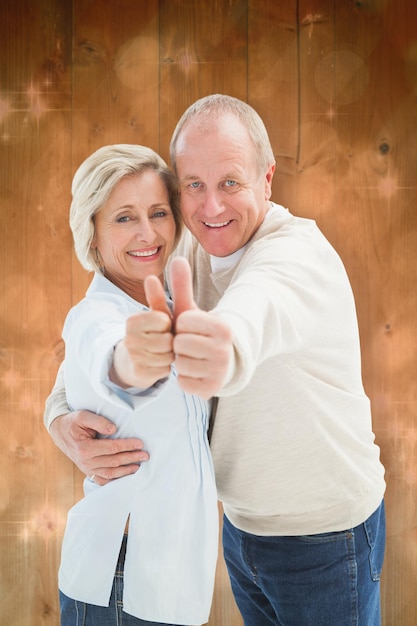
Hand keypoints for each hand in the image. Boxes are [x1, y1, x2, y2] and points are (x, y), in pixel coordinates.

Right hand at [49, 410, 148, 484]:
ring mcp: (87, 469)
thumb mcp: (83, 416)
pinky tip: (126, 476)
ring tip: (139, 466)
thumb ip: (98, 421)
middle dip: (131, 458)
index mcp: (85, 448)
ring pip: (110, 473)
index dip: (127, 446)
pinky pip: (103, 480)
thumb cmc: (73, 422)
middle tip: (145, 455)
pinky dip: (115, 480)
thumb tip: (113, 429)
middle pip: (113, 461)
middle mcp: (86, 461)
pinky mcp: (88, 472)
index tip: (140, 444)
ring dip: (126, 471)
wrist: (60, 432)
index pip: (112, 448)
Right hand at [112, 278, 173, 388]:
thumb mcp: (156, 315)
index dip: (168, 324)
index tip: (162, 326)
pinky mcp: (139, 373)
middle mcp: (129, 339)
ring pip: (167, 355)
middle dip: (170, 340)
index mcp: (131, 321)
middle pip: (167, 339)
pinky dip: (166, 367)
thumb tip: (151, 276)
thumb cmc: (152, 334)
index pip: (163, 319)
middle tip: (163, 341)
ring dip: (170, 354)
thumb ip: (157, 297)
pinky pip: (165, 369)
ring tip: (162, 351)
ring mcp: (133, 358)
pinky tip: (158, 364)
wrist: (134, 362)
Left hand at [169, 257, 232, 398]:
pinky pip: (182, 382)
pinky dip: (184, 377)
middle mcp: (226, 349)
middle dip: (180, 343)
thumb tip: (176, 258)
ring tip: (193, 358)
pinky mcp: (212, 390)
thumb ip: (182, 286)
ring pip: (180, 363)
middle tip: (191, 345)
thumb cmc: (202, 333)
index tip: (193, 329)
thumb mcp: (192, 310)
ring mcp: (221, 371)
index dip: (182, 326)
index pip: (183, 322)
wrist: (224, 363)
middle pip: (180, 343)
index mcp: (223, 327)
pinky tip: (194, 372)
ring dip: (181, 360)